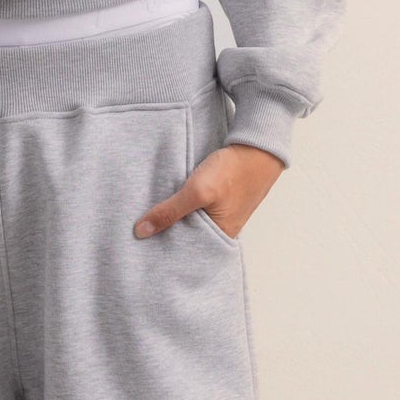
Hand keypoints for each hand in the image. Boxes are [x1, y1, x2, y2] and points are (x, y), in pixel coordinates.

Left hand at [134, 140, 283, 241]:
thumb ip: (170, 212)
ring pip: (191, 222)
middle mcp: (221, 230)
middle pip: (186, 237)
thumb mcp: (197, 192)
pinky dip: (185, 206)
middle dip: (166, 233)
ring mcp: (222, 215)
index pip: (184, 251)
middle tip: (140, 229)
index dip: (163, 248)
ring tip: (151, 215)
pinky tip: (172, 200)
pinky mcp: (220, 200)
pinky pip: (197, 209)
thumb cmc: (234, 171)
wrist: (258, 147)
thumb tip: (141, 232)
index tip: (141, 245)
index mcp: (219, 237)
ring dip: (175, 217)